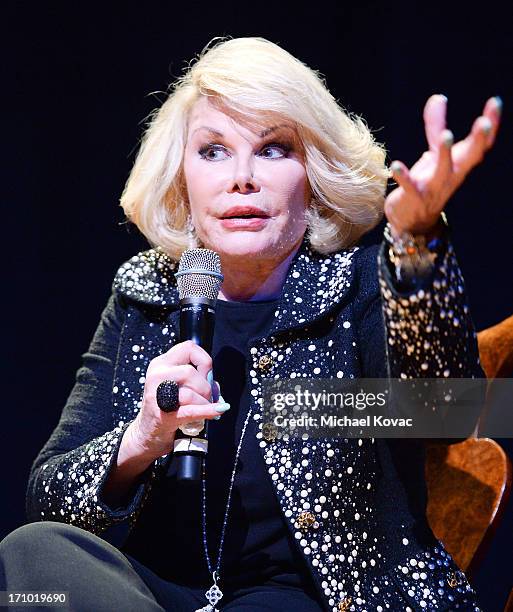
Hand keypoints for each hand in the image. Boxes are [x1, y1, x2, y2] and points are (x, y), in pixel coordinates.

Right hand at [130, 340, 226, 459]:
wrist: (148, 431)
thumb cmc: (167, 404)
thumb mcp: (177, 383)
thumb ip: (197, 377)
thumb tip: (214, 383)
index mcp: (161, 363)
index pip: (188, 347)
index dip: (204, 360)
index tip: (207, 373)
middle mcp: (157, 375)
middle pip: (190, 372)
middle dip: (205, 386)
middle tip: (206, 397)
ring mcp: (157, 395)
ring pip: (191, 393)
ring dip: (205, 403)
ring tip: (204, 408)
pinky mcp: (163, 415)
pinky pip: (191, 410)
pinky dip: (208, 411)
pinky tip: (218, 411)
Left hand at [384, 94, 501, 236]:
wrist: (412, 221)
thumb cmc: (426, 182)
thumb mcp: (434, 154)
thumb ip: (435, 125)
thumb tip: (438, 96)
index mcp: (459, 164)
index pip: (480, 144)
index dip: (490, 125)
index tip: (494, 103)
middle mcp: (451, 176)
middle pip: (470, 158)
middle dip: (477, 141)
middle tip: (482, 122)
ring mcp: (433, 187)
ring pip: (443, 171)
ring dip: (446, 154)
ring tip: (446, 135)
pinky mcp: (412, 196)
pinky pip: (408, 186)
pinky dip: (402, 176)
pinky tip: (395, 165)